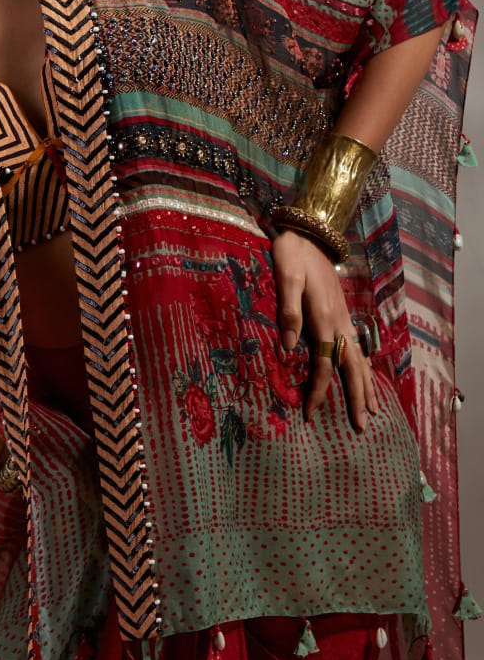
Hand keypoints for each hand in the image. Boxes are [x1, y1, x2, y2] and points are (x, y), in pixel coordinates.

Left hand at [271, 230, 378, 430]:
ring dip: (366, 385)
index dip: (319, 391)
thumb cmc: (292, 254)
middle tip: (362, 426)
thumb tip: (289, 349)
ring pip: (359, 358)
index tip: (312, 413)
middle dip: (357, 397)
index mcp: (324, 318)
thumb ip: (289, 312)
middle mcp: (338, 322)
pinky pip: (357, 346)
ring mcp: (343, 317)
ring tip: (374, 409)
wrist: (309, 233)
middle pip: (352, 367)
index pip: (325, 364)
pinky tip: (365, 373)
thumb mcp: (286, 278)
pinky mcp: (341, 312)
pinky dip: (364, 365)